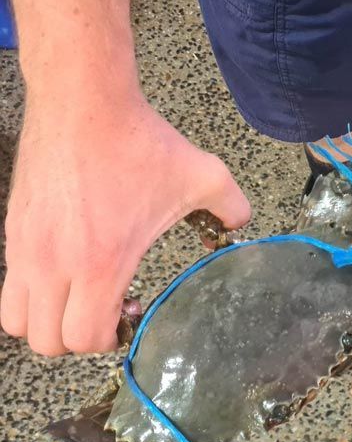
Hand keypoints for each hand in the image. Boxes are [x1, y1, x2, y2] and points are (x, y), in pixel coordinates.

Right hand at [1, 90, 250, 354]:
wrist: (84, 101)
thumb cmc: (139, 141)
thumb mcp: (204, 176)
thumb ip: (232, 208)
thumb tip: (240, 224)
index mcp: (99, 263)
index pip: (85, 337)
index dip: (110, 338)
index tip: (133, 310)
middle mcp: (52, 262)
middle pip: (45, 340)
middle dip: (79, 336)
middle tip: (108, 309)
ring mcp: (26, 246)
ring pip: (15, 320)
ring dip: (48, 321)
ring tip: (80, 296)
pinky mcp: (14, 227)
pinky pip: (9, 283)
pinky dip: (33, 292)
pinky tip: (69, 265)